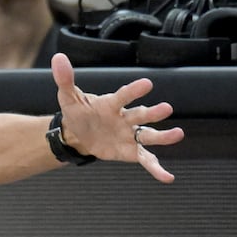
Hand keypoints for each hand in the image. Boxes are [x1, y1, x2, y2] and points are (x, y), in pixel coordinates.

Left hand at [52, 53, 183, 182]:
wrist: (79, 133)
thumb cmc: (78, 112)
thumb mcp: (68, 97)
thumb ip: (65, 79)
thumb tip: (58, 58)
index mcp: (111, 104)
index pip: (123, 96)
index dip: (133, 90)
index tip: (147, 84)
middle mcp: (125, 118)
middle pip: (141, 115)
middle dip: (153, 113)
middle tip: (167, 108)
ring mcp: (130, 135)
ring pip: (148, 136)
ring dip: (163, 136)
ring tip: (178, 134)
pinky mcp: (130, 151)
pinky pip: (146, 160)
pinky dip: (156, 169)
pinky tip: (167, 178)